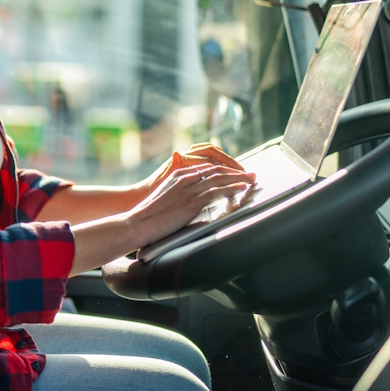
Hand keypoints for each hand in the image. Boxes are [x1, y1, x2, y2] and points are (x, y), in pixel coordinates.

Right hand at [128, 163, 256, 248]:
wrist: (138, 222)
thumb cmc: (148, 216)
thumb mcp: (165, 198)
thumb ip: (180, 196)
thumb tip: (194, 205)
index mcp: (178, 175)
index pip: (206, 168)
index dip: (222, 169)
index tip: (234, 173)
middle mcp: (185, 178)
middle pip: (216, 170)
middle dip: (235, 171)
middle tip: (249, 173)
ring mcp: (189, 189)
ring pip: (220, 178)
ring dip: (238, 178)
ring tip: (251, 179)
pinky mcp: (192, 202)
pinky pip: (217, 191)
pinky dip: (232, 188)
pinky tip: (242, 188)